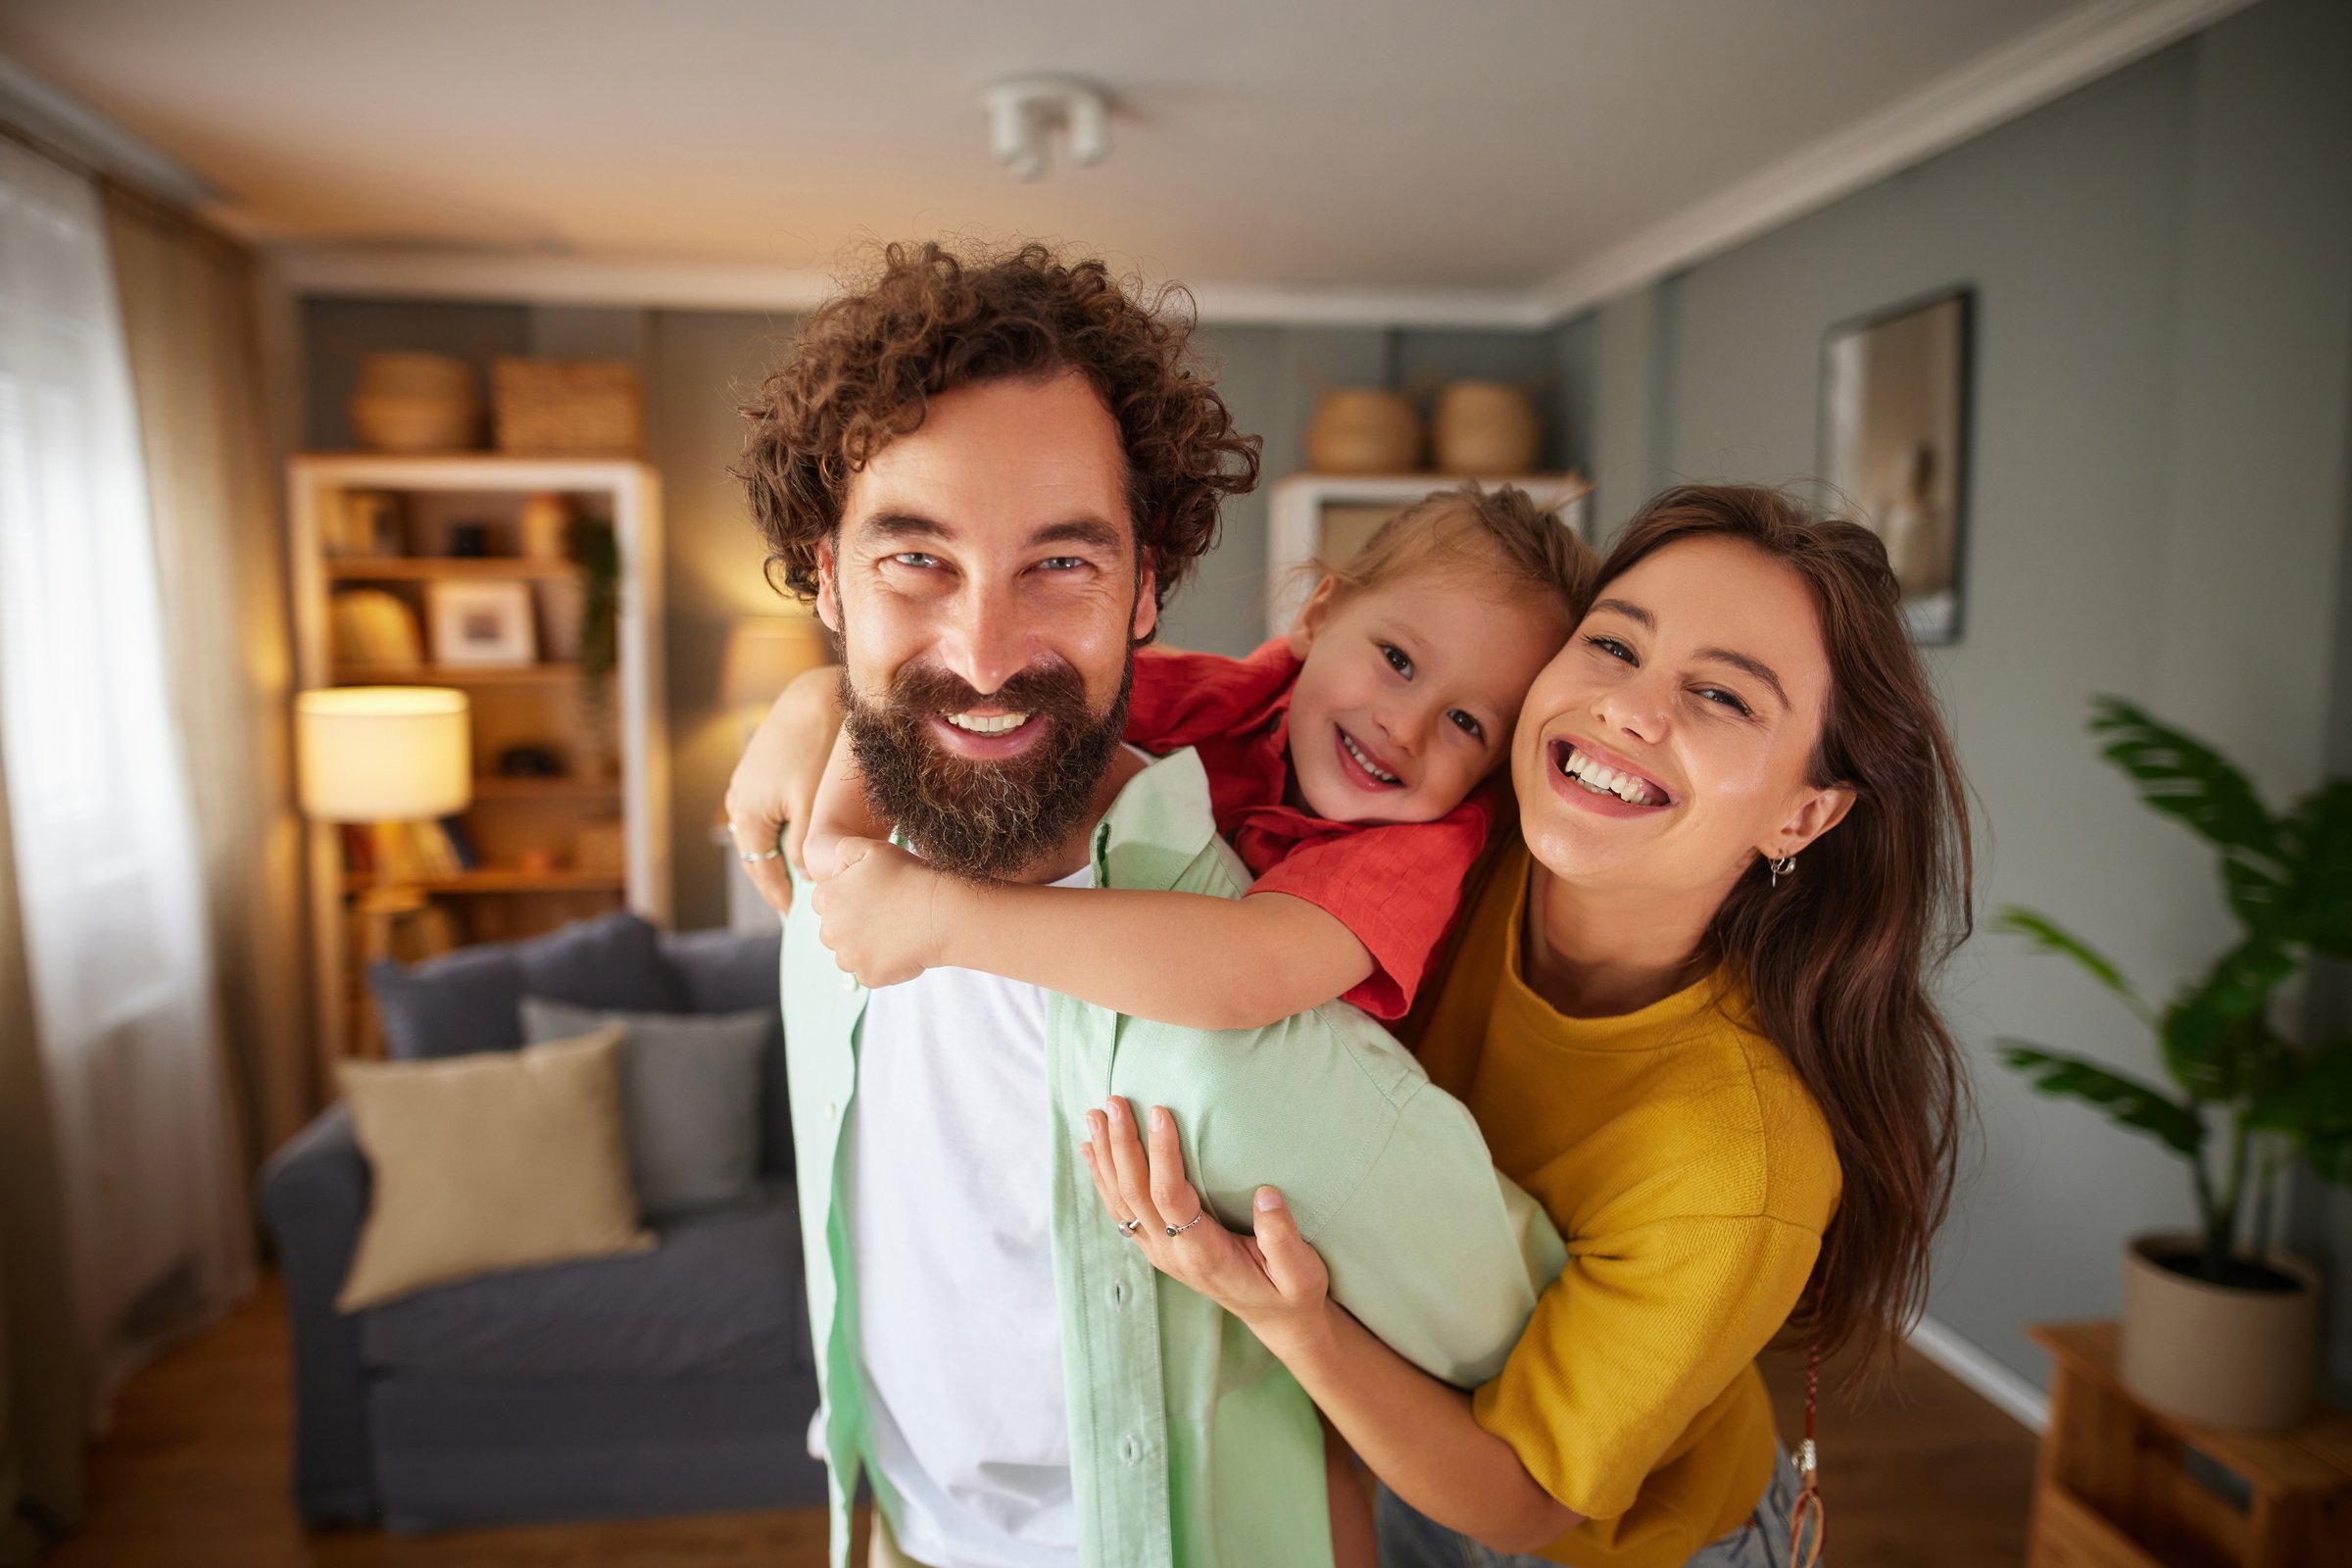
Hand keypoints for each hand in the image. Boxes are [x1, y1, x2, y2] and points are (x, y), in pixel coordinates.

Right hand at [722, 666, 843, 912]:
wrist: (818, 695)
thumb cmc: (819, 749)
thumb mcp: (813, 807)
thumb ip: (804, 847)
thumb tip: (804, 875)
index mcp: (748, 814)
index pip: (761, 869)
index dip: (778, 894)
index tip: (793, 914)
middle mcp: (739, 800)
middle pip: (755, 853)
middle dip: (773, 877)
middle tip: (792, 902)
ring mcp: (746, 781)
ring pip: (760, 830)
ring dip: (775, 852)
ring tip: (797, 873)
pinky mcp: (760, 766)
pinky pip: (765, 809)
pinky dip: (778, 827)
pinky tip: (796, 833)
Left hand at [808, 837, 954, 985]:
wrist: (941, 911)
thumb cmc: (909, 876)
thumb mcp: (874, 849)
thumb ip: (845, 850)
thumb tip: (836, 867)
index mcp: (827, 898)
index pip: (824, 902)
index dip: (847, 898)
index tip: (870, 897)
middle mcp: (830, 930)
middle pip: (833, 930)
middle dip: (851, 925)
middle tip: (883, 915)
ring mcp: (849, 957)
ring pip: (848, 955)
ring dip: (863, 947)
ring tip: (893, 933)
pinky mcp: (869, 976)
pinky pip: (869, 973)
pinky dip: (882, 965)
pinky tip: (901, 949)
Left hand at [1082, 1097, 1333, 1359]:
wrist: (1274, 1319)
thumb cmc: (1290, 1291)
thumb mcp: (1301, 1274)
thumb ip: (1283, 1239)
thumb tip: (1266, 1194)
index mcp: (1205, 1253)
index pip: (1171, 1198)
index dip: (1163, 1155)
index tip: (1161, 1112)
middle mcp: (1171, 1253)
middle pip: (1135, 1193)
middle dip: (1122, 1144)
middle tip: (1114, 1101)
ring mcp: (1158, 1251)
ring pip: (1120, 1200)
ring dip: (1106, 1156)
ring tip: (1095, 1115)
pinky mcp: (1155, 1245)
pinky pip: (1120, 1208)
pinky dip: (1103, 1177)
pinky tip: (1092, 1150)